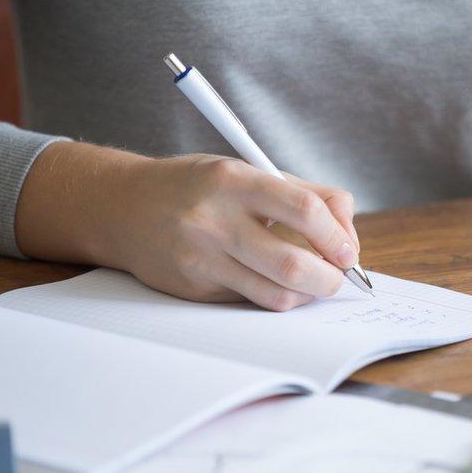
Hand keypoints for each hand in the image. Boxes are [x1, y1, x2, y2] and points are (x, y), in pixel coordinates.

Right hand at [16, 143, 359, 310]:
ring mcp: (201, 259)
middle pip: (293, 264)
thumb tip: (347, 233)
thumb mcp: (246, 171)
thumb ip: (303, 194)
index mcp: (234, 181)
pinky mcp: (195, 289)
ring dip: (305, 294)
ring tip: (310, 282)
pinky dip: (272, 295)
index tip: (347, 250)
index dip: (338, 237)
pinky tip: (270, 280)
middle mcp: (214, 221)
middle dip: (329, 278)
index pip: (305, 210)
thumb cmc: (199, 186)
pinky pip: (250, 301)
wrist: (124, 207)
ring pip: (275, 295)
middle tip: (336, 277)